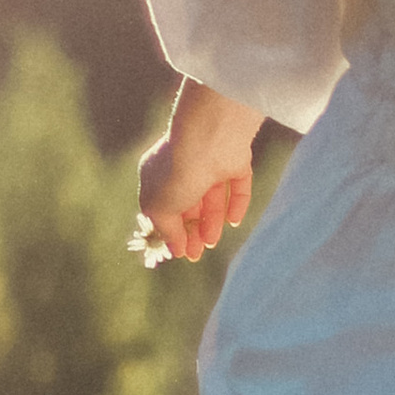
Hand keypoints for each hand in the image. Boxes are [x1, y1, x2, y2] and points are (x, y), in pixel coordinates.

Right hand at [137, 81, 260, 264]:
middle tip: (197, 254)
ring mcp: (210, 162)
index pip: (163, 205)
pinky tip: (234, 222)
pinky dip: (236, 204)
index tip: (179, 252)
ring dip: (212, 221)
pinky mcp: (235, 160)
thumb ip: (167, 230)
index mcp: (157, 174)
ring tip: (212, 242)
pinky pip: (237, 185)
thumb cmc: (177, 173)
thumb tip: (176, 248)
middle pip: (189, 203)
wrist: (209, 140)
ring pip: (211, 197)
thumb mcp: (160, 208)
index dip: (171, 230)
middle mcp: (183, 166)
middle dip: (191, 230)